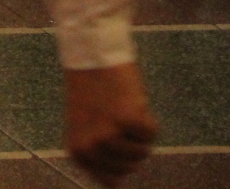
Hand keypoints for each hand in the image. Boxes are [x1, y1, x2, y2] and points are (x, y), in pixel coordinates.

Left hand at [64, 63, 157, 185]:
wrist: (91, 54)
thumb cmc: (90, 88)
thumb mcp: (86, 126)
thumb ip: (98, 152)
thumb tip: (116, 182)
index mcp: (78, 152)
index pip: (110, 181)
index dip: (121, 164)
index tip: (120, 144)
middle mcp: (91, 148)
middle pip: (129, 167)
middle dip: (133, 147)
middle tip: (121, 119)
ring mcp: (110, 135)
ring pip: (142, 152)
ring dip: (140, 133)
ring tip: (124, 108)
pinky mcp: (129, 121)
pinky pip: (152, 133)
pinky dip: (149, 119)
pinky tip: (133, 102)